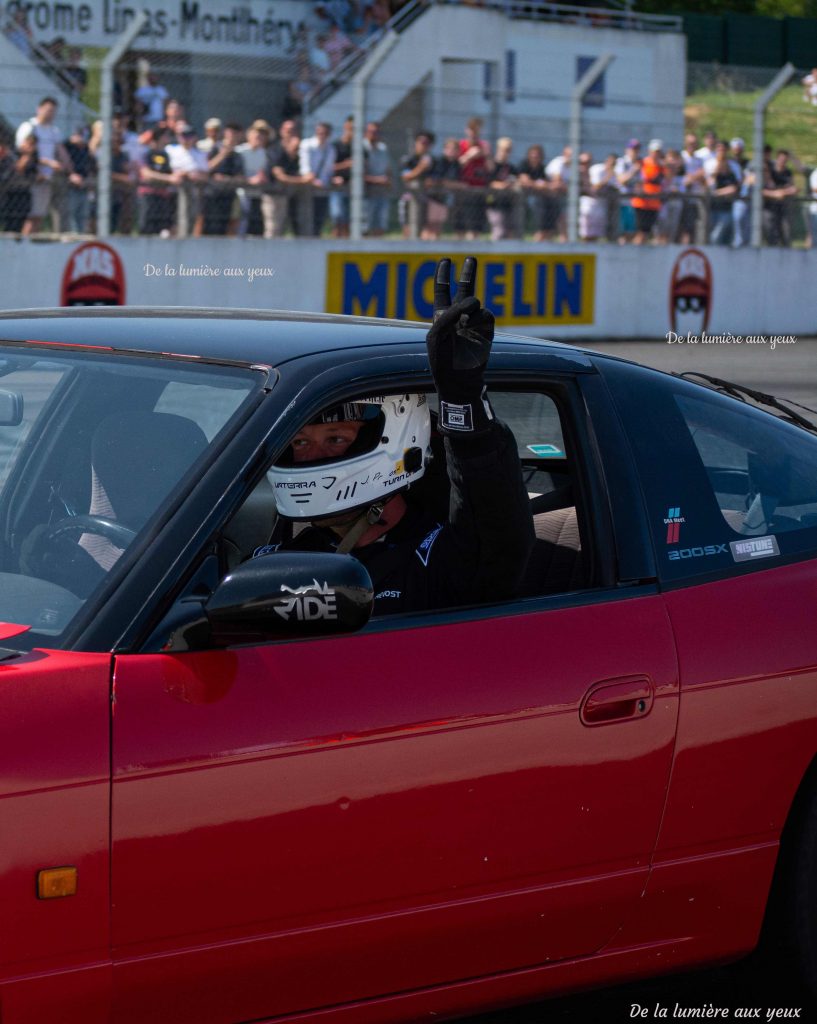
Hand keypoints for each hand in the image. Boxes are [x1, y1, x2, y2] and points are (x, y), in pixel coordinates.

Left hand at [426, 257, 494, 436]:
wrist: (459, 380)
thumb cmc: (442, 359)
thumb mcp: (437, 334)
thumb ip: (451, 313)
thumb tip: (475, 301)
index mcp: (442, 316)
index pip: (442, 291)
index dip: (443, 276)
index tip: (445, 261)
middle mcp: (458, 317)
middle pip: (464, 289)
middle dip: (468, 273)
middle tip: (470, 258)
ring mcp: (474, 322)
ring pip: (476, 303)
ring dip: (469, 310)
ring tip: (463, 326)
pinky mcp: (487, 330)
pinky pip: (485, 315)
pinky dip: (478, 321)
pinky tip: (473, 331)